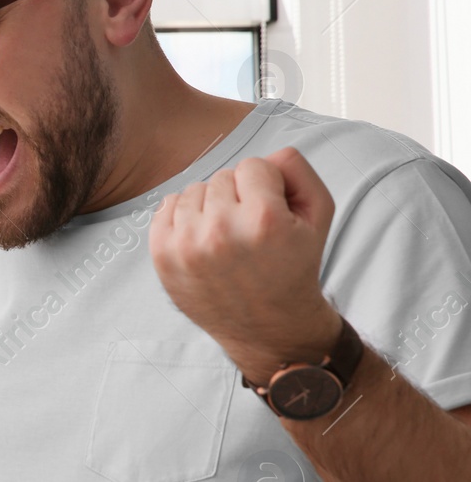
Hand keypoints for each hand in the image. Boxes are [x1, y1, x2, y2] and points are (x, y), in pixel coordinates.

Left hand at [150, 146, 344, 384]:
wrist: (268, 326)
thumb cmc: (294, 266)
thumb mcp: (318, 216)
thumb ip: (297, 171)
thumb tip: (267, 154)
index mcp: (262, 220)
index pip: (253, 165)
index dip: (266, 186)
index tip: (271, 214)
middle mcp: (220, 232)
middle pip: (221, 177)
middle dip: (238, 197)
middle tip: (250, 231)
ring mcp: (186, 246)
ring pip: (193, 191)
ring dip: (210, 207)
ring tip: (227, 237)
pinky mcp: (162, 256)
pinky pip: (166, 207)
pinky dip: (184, 217)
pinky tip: (203, 240)